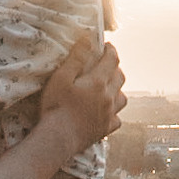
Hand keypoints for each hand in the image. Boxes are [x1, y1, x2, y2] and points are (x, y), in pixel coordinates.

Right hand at [41, 37, 125, 153]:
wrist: (57, 139)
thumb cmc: (56, 107)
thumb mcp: (61, 77)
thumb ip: (77, 58)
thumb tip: (88, 39)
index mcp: (98, 82)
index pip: (112, 59)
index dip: (110, 50)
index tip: (106, 45)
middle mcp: (109, 97)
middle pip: (120, 76)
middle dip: (114, 67)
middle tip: (105, 64)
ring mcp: (109, 114)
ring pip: (122, 97)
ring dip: (117, 89)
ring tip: (108, 87)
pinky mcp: (105, 130)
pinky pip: (117, 119)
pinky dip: (114, 112)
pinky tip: (106, 112)